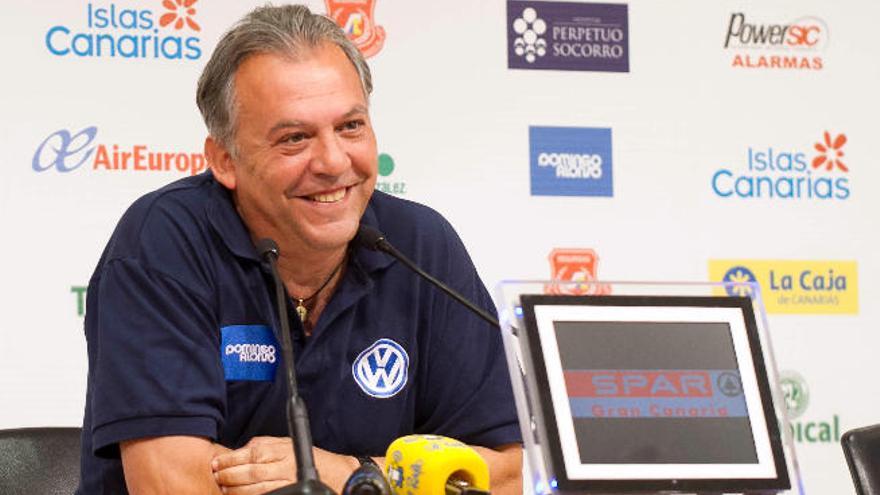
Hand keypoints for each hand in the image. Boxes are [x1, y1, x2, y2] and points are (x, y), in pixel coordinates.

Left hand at [212, 436, 359, 493]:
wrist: (341, 476)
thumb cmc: (316, 460)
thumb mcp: (292, 444)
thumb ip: (268, 444)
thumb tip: (244, 448)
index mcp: (285, 450)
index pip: (253, 452)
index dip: (232, 459)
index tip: (217, 462)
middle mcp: (288, 466)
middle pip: (252, 471)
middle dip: (230, 475)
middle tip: (216, 476)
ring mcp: (290, 482)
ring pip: (257, 488)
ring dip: (237, 490)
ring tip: (224, 488)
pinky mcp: (293, 493)